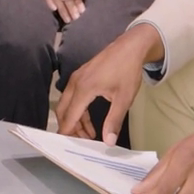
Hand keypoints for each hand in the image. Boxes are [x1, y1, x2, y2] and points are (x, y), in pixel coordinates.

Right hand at [54, 23, 161, 145]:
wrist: (130, 47)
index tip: (66, 146)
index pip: (69, 116)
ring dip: (75, 120)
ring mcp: (76, 77)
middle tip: (80, 142)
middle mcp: (75, 83)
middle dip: (69, 127)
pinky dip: (78, 110)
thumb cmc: (127, 71)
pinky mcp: (81, 75)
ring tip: (89, 135)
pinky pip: (72, 96)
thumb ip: (114, 121)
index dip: (67, 132)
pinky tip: (89, 119)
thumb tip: (108, 141)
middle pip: (62, 110)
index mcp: (84, 89)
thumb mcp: (123, 99)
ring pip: (67, 104)